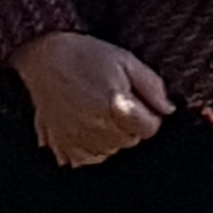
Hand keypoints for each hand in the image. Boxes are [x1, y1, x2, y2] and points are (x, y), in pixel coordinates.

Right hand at [13, 31, 173, 167]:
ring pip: (113, 149)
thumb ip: (153, 87)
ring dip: (111, 134)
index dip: (149, 113)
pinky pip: (90, 157)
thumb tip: (169, 110)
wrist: (43, 58)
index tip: (139, 100)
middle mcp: (98, 129)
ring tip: (96, 108)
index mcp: (117, 107)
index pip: (151, 128)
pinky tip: (85, 122)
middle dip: (130, 123)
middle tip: (113, 98)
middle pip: (132, 140)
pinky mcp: (64, 147)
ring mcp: (80, 141)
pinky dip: (92, 144)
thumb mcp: (126, 60)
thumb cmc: (84, 55)